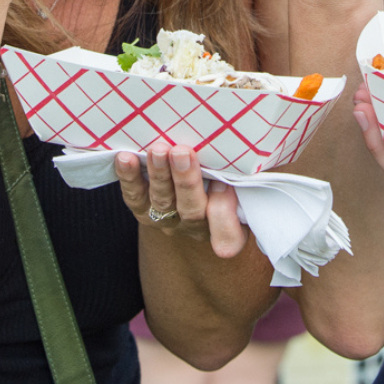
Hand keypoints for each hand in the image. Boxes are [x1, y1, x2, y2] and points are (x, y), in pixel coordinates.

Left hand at [116, 144, 247, 258]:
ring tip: (158, 149)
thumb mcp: (247, 190)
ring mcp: (168, 220)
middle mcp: (196, 227)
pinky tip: (125, 158)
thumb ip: (248, 179)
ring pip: (162, 201)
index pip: (228, 235)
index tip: (225, 187)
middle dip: (186, 180)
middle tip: (183, 152)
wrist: (195, 199)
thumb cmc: (230, 183)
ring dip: (159, 174)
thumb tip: (258, 148)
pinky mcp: (144, 211)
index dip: (224, 214)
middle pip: (191, 209)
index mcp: (229, 228)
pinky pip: (134, 198)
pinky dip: (128, 178)